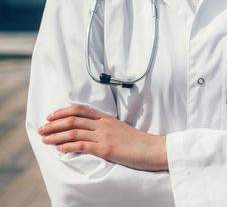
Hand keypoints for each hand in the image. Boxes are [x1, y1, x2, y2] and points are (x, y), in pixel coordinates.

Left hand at [39, 105, 167, 170]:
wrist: (153, 149)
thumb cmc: (139, 142)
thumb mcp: (121, 130)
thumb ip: (107, 128)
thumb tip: (92, 132)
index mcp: (107, 119)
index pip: (81, 110)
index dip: (63, 111)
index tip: (51, 116)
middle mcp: (104, 124)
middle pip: (73, 119)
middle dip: (54, 124)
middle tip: (42, 129)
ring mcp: (104, 136)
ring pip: (74, 132)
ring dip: (56, 136)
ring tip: (45, 139)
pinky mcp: (106, 148)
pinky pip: (82, 145)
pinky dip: (68, 146)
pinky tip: (59, 149)